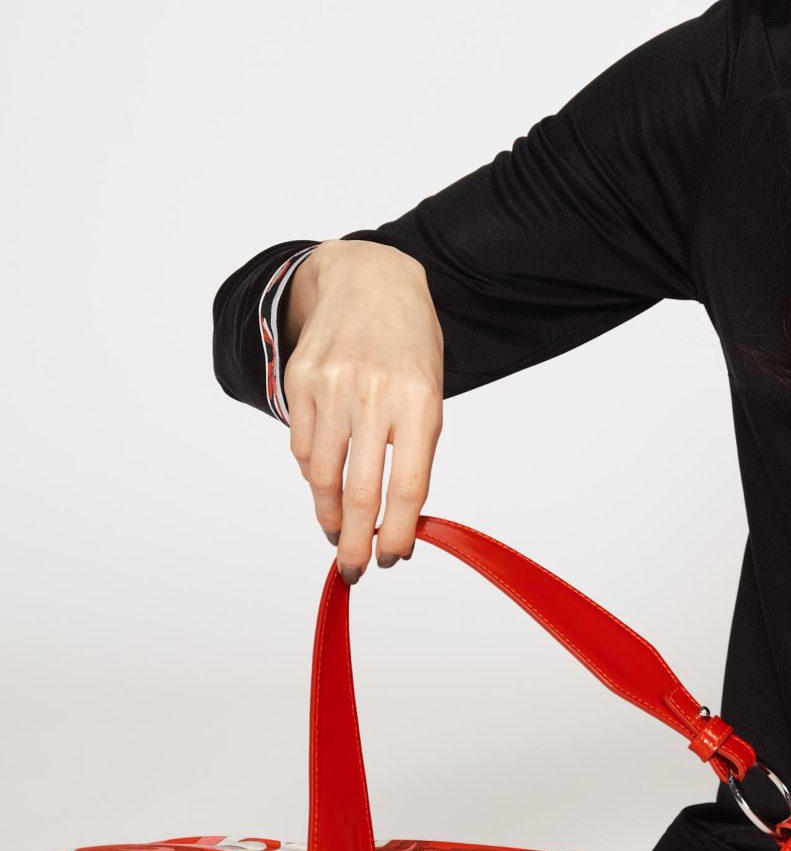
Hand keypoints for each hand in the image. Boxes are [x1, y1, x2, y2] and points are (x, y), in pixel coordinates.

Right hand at [280, 241, 444, 580]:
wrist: (370, 280)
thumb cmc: (409, 345)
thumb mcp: (430, 391)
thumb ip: (413, 449)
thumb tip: (394, 515)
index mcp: (419, 401)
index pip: (406, 486)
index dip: (398, 532)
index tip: (393, 557)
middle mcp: (373, 394)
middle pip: (358, 491)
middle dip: (355, 541)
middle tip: (354, 570)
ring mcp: (332, 386)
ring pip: (321, 474)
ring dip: (327, 515)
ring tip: (336, 534)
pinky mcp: (300, 381)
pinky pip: (300, 445)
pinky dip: (311, 473)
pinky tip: (323, 481)